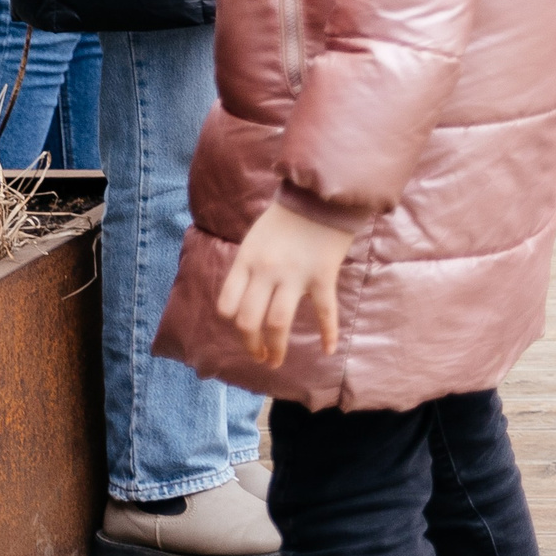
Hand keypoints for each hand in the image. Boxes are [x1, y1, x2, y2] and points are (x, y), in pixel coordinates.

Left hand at [216, 201, 356, 364]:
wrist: (321, 196)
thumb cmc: (286, 218)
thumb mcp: (255, 239)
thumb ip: (248, 268)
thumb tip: (245, 300)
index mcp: (246, 261)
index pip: (227, 305)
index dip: (233, 323)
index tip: (244, 330)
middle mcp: (266, 271)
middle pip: (249, 321)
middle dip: (251, 346)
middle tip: (259, 356)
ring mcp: (294, 275)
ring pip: (278, 323)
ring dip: (276, 347)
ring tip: (276, 359)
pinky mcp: (322, 277)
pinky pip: (325, 312)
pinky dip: (328, 333)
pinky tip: (328, 350)